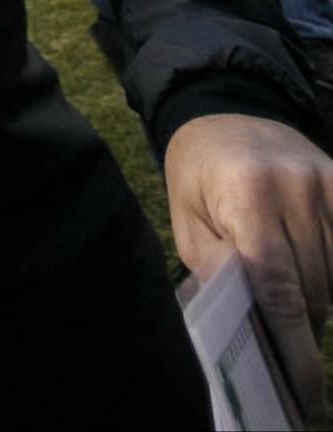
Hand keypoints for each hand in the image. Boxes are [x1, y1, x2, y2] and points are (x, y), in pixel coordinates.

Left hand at [166, 112, 332, 420]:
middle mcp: (295, 188)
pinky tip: (322, 283)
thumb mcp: (186, 223)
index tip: (306, 391)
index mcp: (245, 198)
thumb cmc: (197, 178)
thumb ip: (219, 271)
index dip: (296, 346)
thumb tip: (251, 327)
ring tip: (297, 305)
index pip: (279, 288)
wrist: (224, 113)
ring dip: (321, 301)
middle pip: (315, 288)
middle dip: (302, 325)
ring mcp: (327, 182)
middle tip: (284, 341)